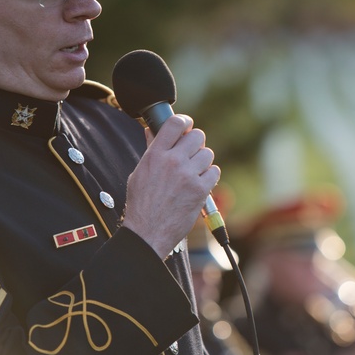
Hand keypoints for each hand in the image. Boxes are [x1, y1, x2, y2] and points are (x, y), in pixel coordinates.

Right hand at [121, 114, 219, 257]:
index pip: (175, 123)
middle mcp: (172, 161)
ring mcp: (188, 175)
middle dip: (195, 144)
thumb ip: (151, 150)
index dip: (185, 122)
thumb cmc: (141, 204)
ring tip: (192, 174)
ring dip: (203, 162)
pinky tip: (199, 184)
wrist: (148, 232)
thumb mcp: (139, 172)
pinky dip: (209, 177)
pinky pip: (214, 172)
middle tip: (190, 154)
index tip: (187, 126)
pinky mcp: (200, 190)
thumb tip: (152, 130)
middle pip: (197, 136)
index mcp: (155, 155)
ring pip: (208, 154)